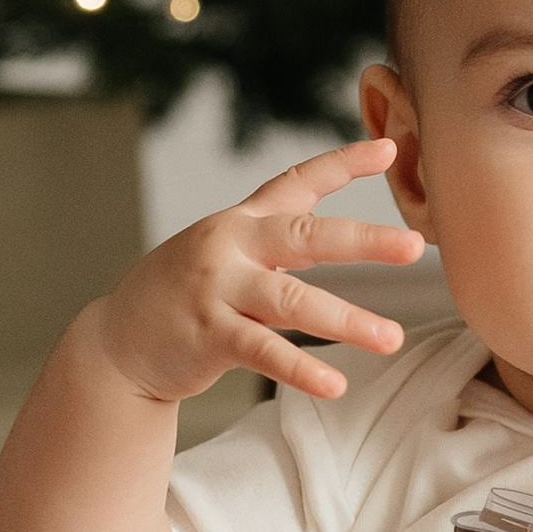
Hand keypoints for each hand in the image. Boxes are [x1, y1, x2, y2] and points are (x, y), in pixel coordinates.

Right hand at [97, 137, 425, 404]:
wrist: (117, 341)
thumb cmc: (184, 295)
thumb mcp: (225, 252)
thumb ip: (274, 238)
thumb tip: (338, 229)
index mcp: (241, 222)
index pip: (297, 181)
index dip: (343, 163)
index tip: (390, 148)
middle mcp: (230, 246)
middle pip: (306, 236)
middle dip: (364, 240)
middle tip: (415, 246)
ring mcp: (217, 290)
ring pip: (291, 302)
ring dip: (347, 320)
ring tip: (391, 339)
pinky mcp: (207, 334)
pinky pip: (263, 352)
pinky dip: (301, 369)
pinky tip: (335, 383)